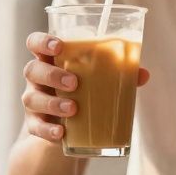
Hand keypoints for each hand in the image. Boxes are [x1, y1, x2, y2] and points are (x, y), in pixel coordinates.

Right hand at [21, 32, 150, 142]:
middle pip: (32, 69)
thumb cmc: (83, 94)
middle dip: (52, 74)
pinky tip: (61, 133)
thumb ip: (118, 74)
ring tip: (73, 109)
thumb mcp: (98, 82)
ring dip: (53, 103)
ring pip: (31, 99)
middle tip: (75, 82)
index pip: (35, 43)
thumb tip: (144, 74)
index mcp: (51, 60)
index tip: (60, 46)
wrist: (67, 130)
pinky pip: (36, 127)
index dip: (42, 41)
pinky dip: (48, 130)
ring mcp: (33, 102)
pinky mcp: (34, 125)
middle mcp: (37, 79)